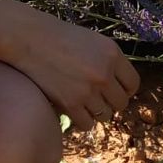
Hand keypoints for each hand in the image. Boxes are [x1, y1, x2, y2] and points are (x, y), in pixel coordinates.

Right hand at [3, 9, 138, 131]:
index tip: (114, 91)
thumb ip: (108, 61)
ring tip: (82, 101)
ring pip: (105, 115)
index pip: (133, 84)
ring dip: (95, 111)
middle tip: (96, 97)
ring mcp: (88, 90)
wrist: (30, 39)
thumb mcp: (93, 41)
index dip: (125, 90)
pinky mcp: (71, 103)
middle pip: (121, 103)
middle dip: (110, 102)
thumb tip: (119, 86)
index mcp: (113, 54)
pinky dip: (82, 120)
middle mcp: (104, 73)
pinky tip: (73, 109)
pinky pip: (87, 124)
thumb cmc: (60, 37)